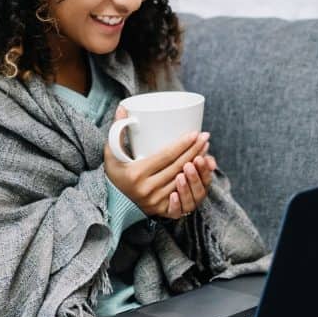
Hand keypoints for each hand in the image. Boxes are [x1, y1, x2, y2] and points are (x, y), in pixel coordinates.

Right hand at [104, 105, 214, 219]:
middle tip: (204, 137)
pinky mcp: (162, 209)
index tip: (194, 133)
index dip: (182, 145)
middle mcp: (147, 189)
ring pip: (183, 180)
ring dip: (198, 164)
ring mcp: (156, 201)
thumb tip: (122, 107)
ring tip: (205, 149)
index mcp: (136, 173)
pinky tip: (201, 170)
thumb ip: (117, 130)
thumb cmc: (115, 174)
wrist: (114, 203)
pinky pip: (183, 195)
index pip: (166, 156)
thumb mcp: (112, 153)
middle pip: (178, 166)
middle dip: (195, 150)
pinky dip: (194, 182)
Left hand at [173, 150, 216, 217]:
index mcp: (201, 185)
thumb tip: (211, 163)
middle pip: (199, 192)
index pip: (206, 179)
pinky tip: (173, 195)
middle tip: (188, 166)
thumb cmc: (176, 168)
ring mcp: (184, 207)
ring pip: (189, 203)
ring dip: (185, 189)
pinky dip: (176, 205)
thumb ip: (202, 160)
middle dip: (194, 178)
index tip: (198, 158)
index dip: (204, 170)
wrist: (157, 182)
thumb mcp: (189, 161)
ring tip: (179, 177)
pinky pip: (176, 213)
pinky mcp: (172, 213)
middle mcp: (195, 198)